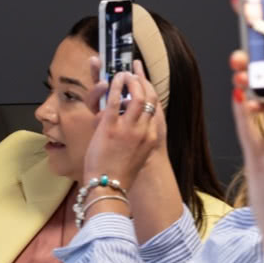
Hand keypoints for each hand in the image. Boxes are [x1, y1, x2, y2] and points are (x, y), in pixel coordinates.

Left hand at [82, 62, 161, 189]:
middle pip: (150, 99)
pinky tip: (111, 80)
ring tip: (123, 74)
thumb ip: (138, 143)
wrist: (108, 188)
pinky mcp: (111, 127)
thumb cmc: (119, 175)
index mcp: (151, 138)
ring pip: (136, 96)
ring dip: (130, 81)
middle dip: (142, 83)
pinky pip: (115, 100)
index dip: (149, 94)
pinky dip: (114, 87)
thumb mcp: (137, 157)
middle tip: (133, 75)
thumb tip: (134, 135)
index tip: (144, 85)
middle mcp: (143, 131)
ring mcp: (128, 129)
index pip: (155, 109)